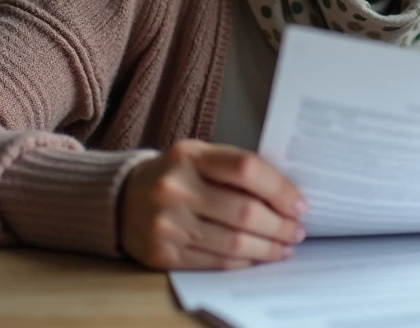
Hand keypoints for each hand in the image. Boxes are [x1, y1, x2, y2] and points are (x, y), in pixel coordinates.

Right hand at [118, 140, 306, 270]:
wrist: (119, 199)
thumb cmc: (173, 175)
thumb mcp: (198, 156)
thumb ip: (235, 167)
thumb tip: (285, 195)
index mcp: (190, 156)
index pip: (246, 169)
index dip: (280, 189)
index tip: (299, 205)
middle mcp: (175, 188)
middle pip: (244, 212)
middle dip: (279, 226)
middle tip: (297, 231)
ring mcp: (167, 224)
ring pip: (233, 243)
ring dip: (267, 249)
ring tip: (284, 247)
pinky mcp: (162, 254)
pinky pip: (214, 262)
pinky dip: (242, 262)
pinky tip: (256, 257)